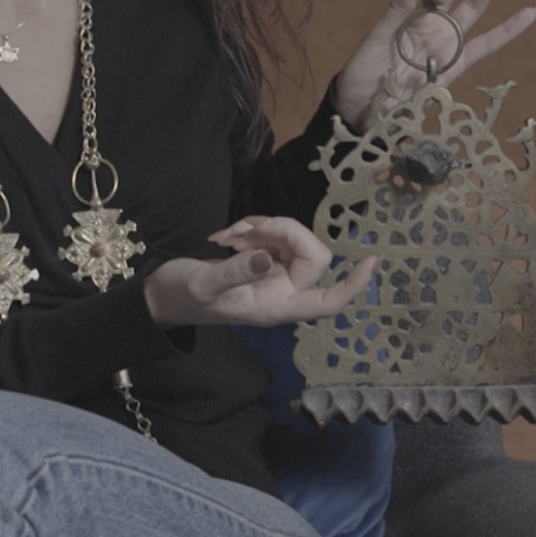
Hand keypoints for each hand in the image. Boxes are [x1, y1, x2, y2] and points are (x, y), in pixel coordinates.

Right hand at [143, 216, 378, 328]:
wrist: (163, 294)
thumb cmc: (182, 297)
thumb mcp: (205, 286)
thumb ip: (235, 272)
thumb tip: (264, 257)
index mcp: (275, 308)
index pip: (326, 301)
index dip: (351, 285)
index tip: (372, 262)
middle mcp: (280, 291)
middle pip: (310, 255)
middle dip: (283, 233)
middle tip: (247, 228)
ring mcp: (272, 273)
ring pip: (289, 239)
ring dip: (260, 228)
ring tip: (227, 236)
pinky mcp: (260, 258)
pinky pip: (271, 235)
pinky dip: (250, 228)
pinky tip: (224, 236)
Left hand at [334, 0, 535, 130]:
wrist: (364, 110)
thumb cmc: (364, 73)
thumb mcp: (377, 38)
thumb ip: (396, 9)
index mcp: (409, 13)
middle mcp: (431, 24)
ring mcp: (445, 43)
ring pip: (472, 9)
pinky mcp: (456, 66)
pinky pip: (486, 46)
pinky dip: (509, 30)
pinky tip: (532, 12)